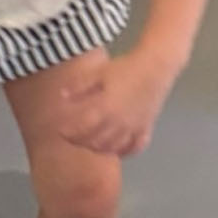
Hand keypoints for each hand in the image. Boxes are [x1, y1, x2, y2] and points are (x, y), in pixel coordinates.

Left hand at [51, 46, 179, 157]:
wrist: (156, 65)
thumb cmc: (126, 67)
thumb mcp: (99, 72)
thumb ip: (80, 86)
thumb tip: (62, 95)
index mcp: (105, 109)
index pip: (82, 129)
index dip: (70, 133)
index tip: (61, 131)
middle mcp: (119, 123)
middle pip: (96, 141)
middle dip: (81, 142)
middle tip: (73, 138)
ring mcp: (134, 127)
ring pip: (114, 147)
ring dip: (99, 148)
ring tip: (90, 143)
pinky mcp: (146, 127)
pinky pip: (135, 147)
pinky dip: (124, 152)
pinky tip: (117, 150)